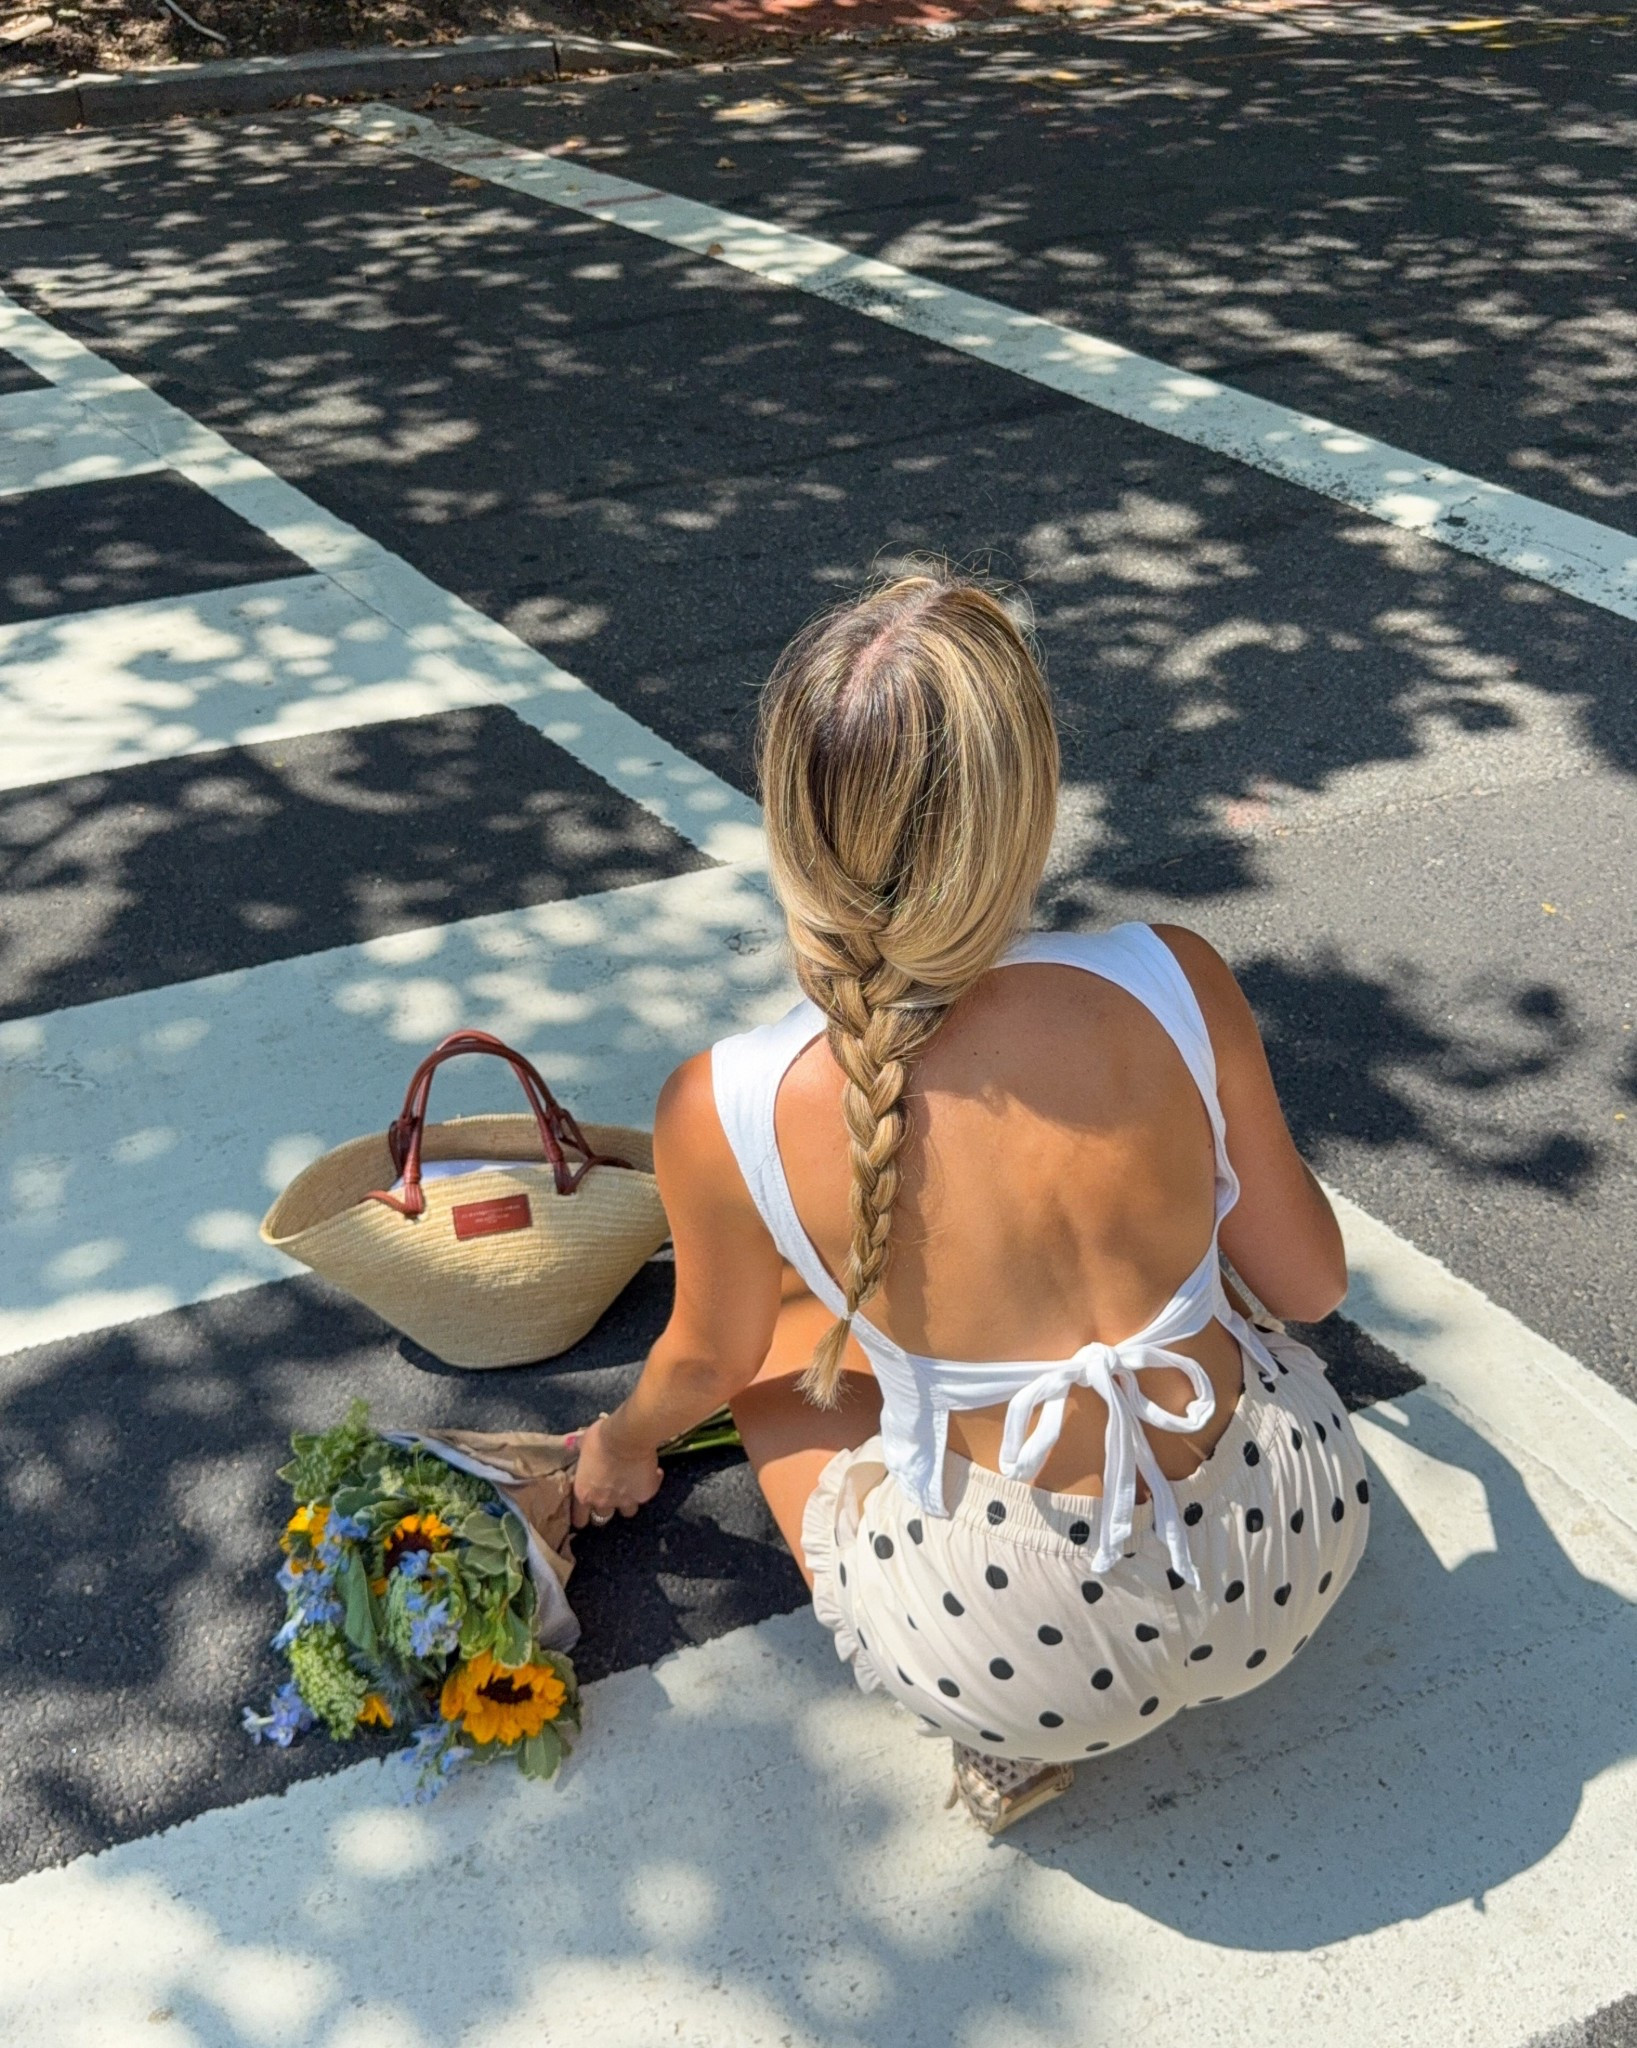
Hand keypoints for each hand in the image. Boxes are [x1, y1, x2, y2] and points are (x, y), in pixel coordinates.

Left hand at [569, 1416, 662, 1530]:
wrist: (628, 1436)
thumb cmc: (600, 1439)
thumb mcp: (583, 1442)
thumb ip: (579, 1449)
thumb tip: (575, 1445)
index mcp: (584, 1493)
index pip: (580, 1519)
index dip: (583, 1516)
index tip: (586, 1513)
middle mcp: (603, 1502)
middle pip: (603, 1517)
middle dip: (607, 1507)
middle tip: (611, 1493)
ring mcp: (625, 1501)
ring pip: (628, 1511)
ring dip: (629, 1501)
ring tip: (632, 1486)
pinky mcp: (645, 1495)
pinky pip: (647, 1494)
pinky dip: (651, 1484)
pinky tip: (654, 1473)